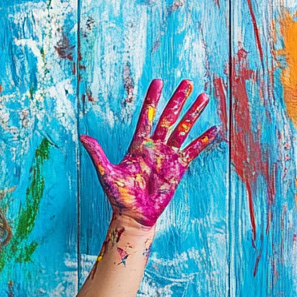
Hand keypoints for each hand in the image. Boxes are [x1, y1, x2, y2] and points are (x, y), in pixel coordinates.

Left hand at [79, 78, 217, 227]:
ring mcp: (167, 156)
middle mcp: (154, 147)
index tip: (159, 82)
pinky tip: (214, 129)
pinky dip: (203, 140)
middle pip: (168, 118)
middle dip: (178, 100)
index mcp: (138, 145)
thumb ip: (97, 154)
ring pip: (183, 130)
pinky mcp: (178, 168)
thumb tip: (82, 137)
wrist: (134, 215)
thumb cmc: (119, 196)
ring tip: (203, 97)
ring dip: (192, 114)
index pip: (147, 116)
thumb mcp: (107, 173)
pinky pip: (193, 150)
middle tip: (187, 82)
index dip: (153, 99)